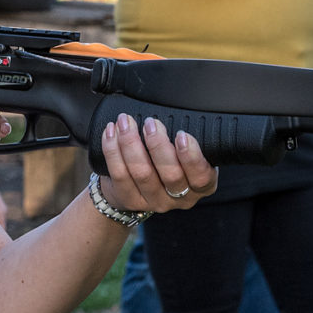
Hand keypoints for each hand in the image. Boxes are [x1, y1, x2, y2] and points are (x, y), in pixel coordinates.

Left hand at [96, 113, 217, 214]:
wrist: (138, 187)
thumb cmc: (170, 163)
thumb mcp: (188, 154)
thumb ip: (188, 140)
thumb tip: (180, 111)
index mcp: (200, 186)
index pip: (201, 177)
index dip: (191, 156)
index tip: (182, 134)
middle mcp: (179, 198)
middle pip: (170, 174)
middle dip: (158, 144)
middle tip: (150, 123)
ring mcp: (153, 201)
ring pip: (142, 172)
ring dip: (131, 143)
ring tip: (126, 122)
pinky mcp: (129, 200)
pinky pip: (119, 174)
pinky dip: (113, 149)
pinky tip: (111, 132)